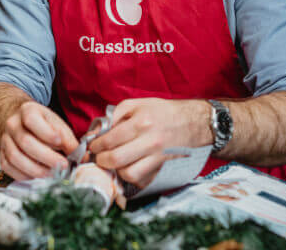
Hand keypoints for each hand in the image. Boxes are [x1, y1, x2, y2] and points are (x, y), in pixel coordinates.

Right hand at [0, 101, 78, 179]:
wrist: (23, 124)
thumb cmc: (44, 125)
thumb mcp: (57, 124)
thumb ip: (68, 139)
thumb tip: (80, 157)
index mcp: (27, 111)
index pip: (32, 120)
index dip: (46, 132)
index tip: (60, 143)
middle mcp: (13, 124)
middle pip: (25, 142)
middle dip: (46, 157)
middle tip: (63, 165)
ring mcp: (5, 139)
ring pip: (15, 157)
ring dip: (36, 169)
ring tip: (52, 174)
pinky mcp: (2, 154)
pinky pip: (9, 167)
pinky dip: (24, 175)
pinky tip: (38, 177)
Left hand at [88, 98, 209, 188]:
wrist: (194, 122)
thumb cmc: (163, 112)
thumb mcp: (138, 104)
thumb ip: (116, 114)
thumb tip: (99, 130)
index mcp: (141, 123)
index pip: (110, 140)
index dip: (96, 146)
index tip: (92, 146)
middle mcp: (150, 141)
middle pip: (117, 160)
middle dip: (101, 161)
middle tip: (98, 158)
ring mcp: (158, 157)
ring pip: (130, 174)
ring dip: (116, 171)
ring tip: (113, 165)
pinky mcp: (164, 168)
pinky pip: (144, 180)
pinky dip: (132, 178)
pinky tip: (127, 169)